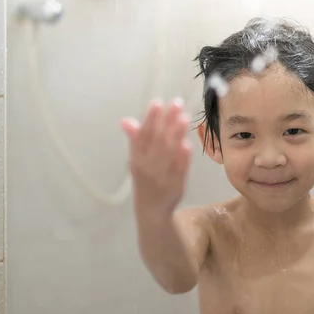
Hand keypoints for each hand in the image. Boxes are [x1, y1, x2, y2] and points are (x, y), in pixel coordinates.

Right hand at [121, 98, 191, 212]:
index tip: (158, 102)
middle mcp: (147, 166)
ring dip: (177, 134)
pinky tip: (187, 143)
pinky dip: (182, 157)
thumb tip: (126, 120)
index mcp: (136, 158)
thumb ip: (135, 140)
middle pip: (157, 140)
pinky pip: (179, 169)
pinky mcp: (175, 184)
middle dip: (167, 120)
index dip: (149, 118)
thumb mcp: (136, 161)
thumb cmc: (145, 180)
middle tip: (177, 103)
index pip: (142, 135)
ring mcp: (161, 176)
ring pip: (169, 152)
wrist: (151, 211)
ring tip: (185, 117)